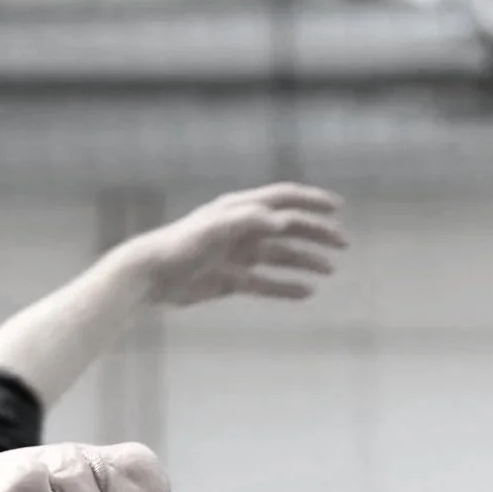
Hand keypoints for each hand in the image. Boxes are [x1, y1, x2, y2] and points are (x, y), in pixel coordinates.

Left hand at [115, 183, 347, 308]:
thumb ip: (248, 221)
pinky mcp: (230, 280)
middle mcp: (241, 229)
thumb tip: (283, 221)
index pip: (282, 198)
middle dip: (316, 233)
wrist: (150, 276)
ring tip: (329, 270)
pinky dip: (285, 287)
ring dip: (306, 261)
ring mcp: (237, 255)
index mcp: (238, 209)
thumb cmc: (179, 246)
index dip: (310, 200)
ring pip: (280, 257)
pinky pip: (265, 283)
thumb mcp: (214, 229)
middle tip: (343, 243)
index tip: (336, 207)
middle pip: (288, 228)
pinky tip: (307, 293)